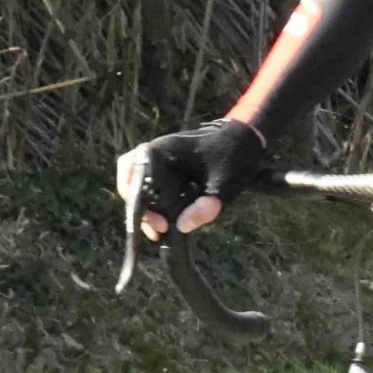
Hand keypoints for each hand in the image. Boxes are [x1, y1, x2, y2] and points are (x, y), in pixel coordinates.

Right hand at [115, 119, 266, 240]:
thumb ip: (207, 207)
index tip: (161, 225)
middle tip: (160, 230)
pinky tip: (165, 223)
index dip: (141, 205)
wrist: (244, 141)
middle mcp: (151, 153)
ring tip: (161, 231)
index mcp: (161, 152)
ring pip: (134, 186)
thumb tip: (182, 226)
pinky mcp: (162, 168)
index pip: (133, 178)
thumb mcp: (225, 186)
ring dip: (144, 210)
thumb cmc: (233, 158)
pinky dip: (151, 204)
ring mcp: (155, 160)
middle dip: (140, 210)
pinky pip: (146, 186)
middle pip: (128, 183)